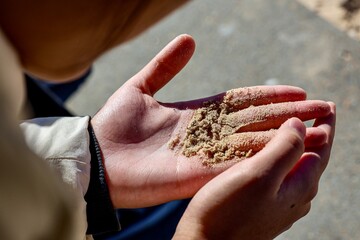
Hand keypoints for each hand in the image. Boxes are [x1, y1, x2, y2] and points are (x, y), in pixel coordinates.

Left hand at [91, 34, 330, 207]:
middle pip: (253, 121)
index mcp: (195, 114)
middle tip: (322, 108)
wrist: (94, 156)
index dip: (268, 95)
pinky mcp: (194, 174)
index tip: (297, 90)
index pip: (240, 101)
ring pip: (250, 143)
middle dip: (287, 114)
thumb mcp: (140, 87)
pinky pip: (232, 165)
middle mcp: (204, 134)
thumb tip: (189, 40)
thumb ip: (165, 65)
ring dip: (283, 136)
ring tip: (316, 129)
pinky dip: (259, 159)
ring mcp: (201, 155)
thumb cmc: (113, 124)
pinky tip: (285, 151)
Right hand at [173, 104, 335, 239]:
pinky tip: (267, 153)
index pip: (322, 149)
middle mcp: (294, 197)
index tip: (328, 105)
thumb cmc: (227, 209)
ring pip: (293, 167)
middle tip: (316, 112)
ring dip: (296, 145)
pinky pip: (277, 175)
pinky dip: (278, 157)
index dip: (326, 125)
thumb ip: (284, 148)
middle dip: (315, 134)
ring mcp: (277, 204)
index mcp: (299, 186)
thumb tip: (301, 124)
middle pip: (311, 158)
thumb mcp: (259, 175)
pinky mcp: (260, 206)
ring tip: (293, 127)